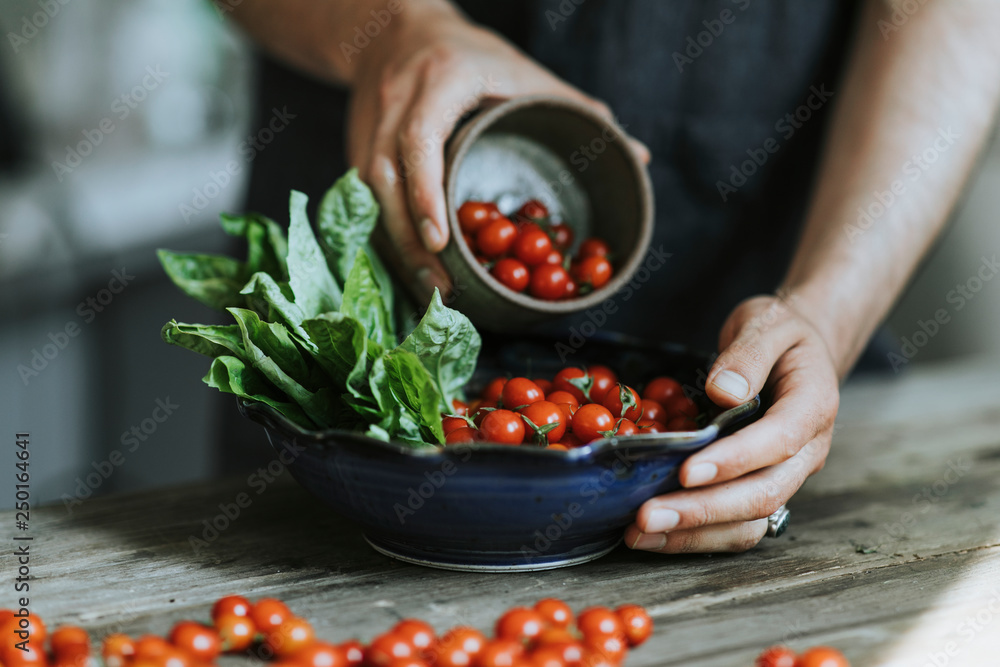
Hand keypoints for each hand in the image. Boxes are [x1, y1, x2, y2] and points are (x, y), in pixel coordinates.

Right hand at [345, 5, 648, 302]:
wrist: (394, 28)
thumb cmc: (469, 53)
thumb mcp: (523, 71)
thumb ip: (576, 109)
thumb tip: (638, 154)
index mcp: (439, 80)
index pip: (419, 139)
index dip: (426, 193)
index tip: (442, 240)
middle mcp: (395, 102)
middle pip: (385, 178)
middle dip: (409, 238)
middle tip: (443, 286)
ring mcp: (368, 126)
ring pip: (367, 194)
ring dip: (395, 245)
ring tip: (431, 287)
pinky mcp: (356, 146)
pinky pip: (361, 199)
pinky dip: (385, 235)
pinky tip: (410, 267)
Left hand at [624, 294, 840, 552]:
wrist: (800, 352)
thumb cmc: (780, 335)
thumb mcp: (767, 323)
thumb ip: (748, 353)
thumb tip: (724, 391)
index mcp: (813, 406)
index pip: (778, 441)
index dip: (734, 460)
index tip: (687, 471)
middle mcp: (806, 451)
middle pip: (762, 494)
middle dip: (702, 511)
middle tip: (646, 516)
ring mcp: (786, 476)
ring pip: (749, 522)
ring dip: (694, 534)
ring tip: (640, 535)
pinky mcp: (761, 489)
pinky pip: (734, 525)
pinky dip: (695, 535)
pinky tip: (653, 535)